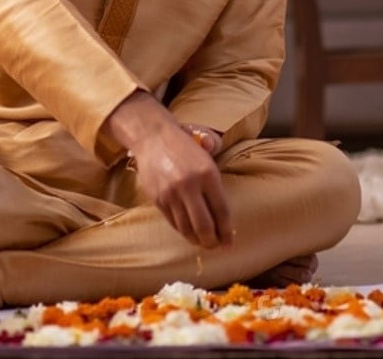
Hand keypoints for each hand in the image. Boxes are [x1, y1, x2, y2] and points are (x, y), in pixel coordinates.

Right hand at [130, 124, 232, 248]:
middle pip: (204, 226)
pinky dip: (183, 231)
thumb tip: (224, 215)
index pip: (221, 211)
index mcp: (207, 174)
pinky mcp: (157, 199)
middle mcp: (189, 185)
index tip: (230, 242)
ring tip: (203, 242)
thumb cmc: (184, 146)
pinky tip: (189, 232)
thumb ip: (216, 183)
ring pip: (187, 228)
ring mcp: (171, 194)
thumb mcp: (206, 157)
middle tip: (216, 246)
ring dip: (196, 240)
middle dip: (212, 242)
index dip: (227, 231)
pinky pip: (173, 222)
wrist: (152, 136)